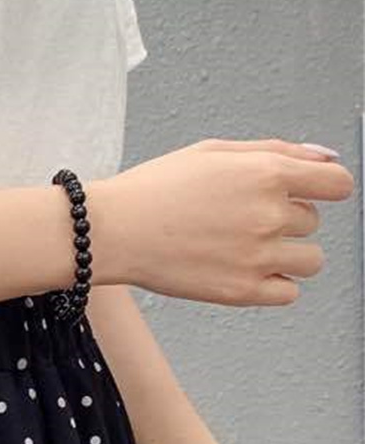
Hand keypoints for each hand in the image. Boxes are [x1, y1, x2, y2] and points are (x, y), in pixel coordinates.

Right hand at [88, 137, 353, 303]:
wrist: (107, 232)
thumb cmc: (153, 189)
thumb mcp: (213, 152)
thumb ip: (276, 150)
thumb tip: (328, 158)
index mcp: (266, 173)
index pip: (337, 183)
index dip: (323, 186)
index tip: (304, 193)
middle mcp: (269, 214)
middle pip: (312, 221)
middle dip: (284, 218)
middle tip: (236, 219)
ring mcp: (258, 256)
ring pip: (310, 260)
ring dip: (286, 254)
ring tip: (242, 248)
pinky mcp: (242, 291)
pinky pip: (289, 293)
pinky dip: (273, 284)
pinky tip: (240, 270)